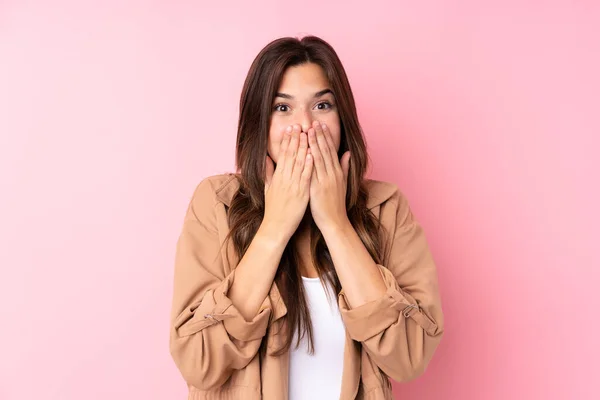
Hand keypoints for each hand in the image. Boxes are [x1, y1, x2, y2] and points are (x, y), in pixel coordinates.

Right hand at [262, 124, 312, 241]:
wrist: (276, 226)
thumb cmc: (273, 209)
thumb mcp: (267, 188)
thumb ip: (267, 172)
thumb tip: (267, 158)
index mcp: (277, 177)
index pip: (282, 154)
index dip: (287, 141)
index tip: (290, 129)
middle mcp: (284, 179)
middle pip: (290, 155)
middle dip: (295, 139)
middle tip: (298, 125)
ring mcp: (292, 186)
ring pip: (298, 163)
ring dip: (303, 148)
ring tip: (306, 134)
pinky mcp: (300, 194)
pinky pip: (305, 177)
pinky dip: (308, 165)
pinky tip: (311, 155)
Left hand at [306, 120, 350, 232]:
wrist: (335, 221)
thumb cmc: (336, 204)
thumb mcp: (343, 184)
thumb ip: (345, 167)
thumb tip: (347, 153)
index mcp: (338, 172)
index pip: (331, 150)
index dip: (326, 137)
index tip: (321, 125)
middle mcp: (332, 174)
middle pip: (325, 151)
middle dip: (319, 136)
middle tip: (314, 122)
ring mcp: (325, 181)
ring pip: (319, 158)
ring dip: (314, 144)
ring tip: (308, 131)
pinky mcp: (318, 189)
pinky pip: (313, 172)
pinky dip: (310, 161)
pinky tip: (306, 151)